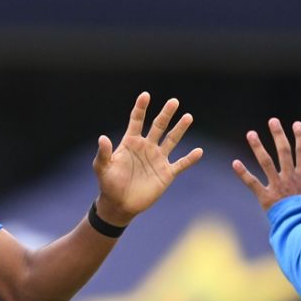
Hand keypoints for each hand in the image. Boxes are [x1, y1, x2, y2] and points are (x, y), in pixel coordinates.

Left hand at [93, 92, 202, 224]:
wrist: (120, 204)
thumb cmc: (108, 184)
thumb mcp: (102, 168)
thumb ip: (103, 153)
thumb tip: (102, 138)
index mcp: (131, 142)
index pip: (137, 120)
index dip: (141, 108)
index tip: (145, 95)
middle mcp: (146, 147)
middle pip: (158, 126)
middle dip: (166, 114)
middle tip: (174, 101)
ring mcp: (158, 159)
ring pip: (171, 140)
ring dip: (180, 129)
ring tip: (188, 116)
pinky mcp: (166, 173)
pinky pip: (181, 164)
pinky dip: (190, 159)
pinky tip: (199, 151)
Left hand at [233, 118, 300, 211]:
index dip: (300, 136)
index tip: (296, 124)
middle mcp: (289, 176)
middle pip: (283, 151)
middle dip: (278, 135)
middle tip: (273, 121)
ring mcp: (276, 185)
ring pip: (265, 162)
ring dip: (257, 147)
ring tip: (250, 134)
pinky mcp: (265, 197)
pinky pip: (252, 183)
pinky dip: (243, 174)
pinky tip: (235, 163)